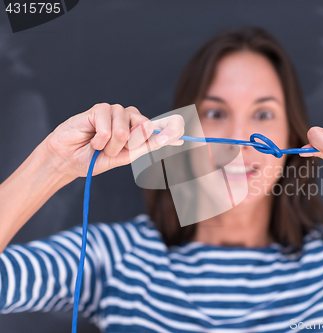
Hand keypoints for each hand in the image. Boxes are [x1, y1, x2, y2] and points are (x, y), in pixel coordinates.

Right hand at [43, 103, 184, 178]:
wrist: (69, 160)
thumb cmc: (95, 158)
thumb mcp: (124, 157)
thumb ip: (144, 147)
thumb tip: (167, 139)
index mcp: (137, 129)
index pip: (157, 126)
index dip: (170, 130)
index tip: (180, 137)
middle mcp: (129, 118)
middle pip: (145, 126)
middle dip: (130, 145)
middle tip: (113, 150)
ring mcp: (115, 111)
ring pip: (125, 130)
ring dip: (111, 146)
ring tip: (99, 146)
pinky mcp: (100, 109)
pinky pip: (108, 128)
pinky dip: (100, 140)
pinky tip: (92, 140)